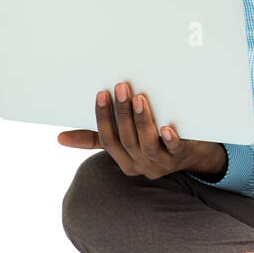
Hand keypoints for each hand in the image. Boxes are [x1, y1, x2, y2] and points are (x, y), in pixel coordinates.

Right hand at [57, 80, 225, 180]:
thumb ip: (97, 139)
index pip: (108, 140)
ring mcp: (162, 163)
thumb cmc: (153, 142)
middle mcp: (141, 165)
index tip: (102, 93)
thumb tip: (60, 138)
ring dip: (142, 121)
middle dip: (121, 113)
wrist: (193, 154)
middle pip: (127, 140)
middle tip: (122, 87)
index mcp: (124, 161)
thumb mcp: (124, 142)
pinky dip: (170, 140)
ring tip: (139, 98)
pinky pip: (175, 150)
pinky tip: (167, 128)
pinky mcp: (182, 157)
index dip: (103, 117)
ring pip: (147, 144)